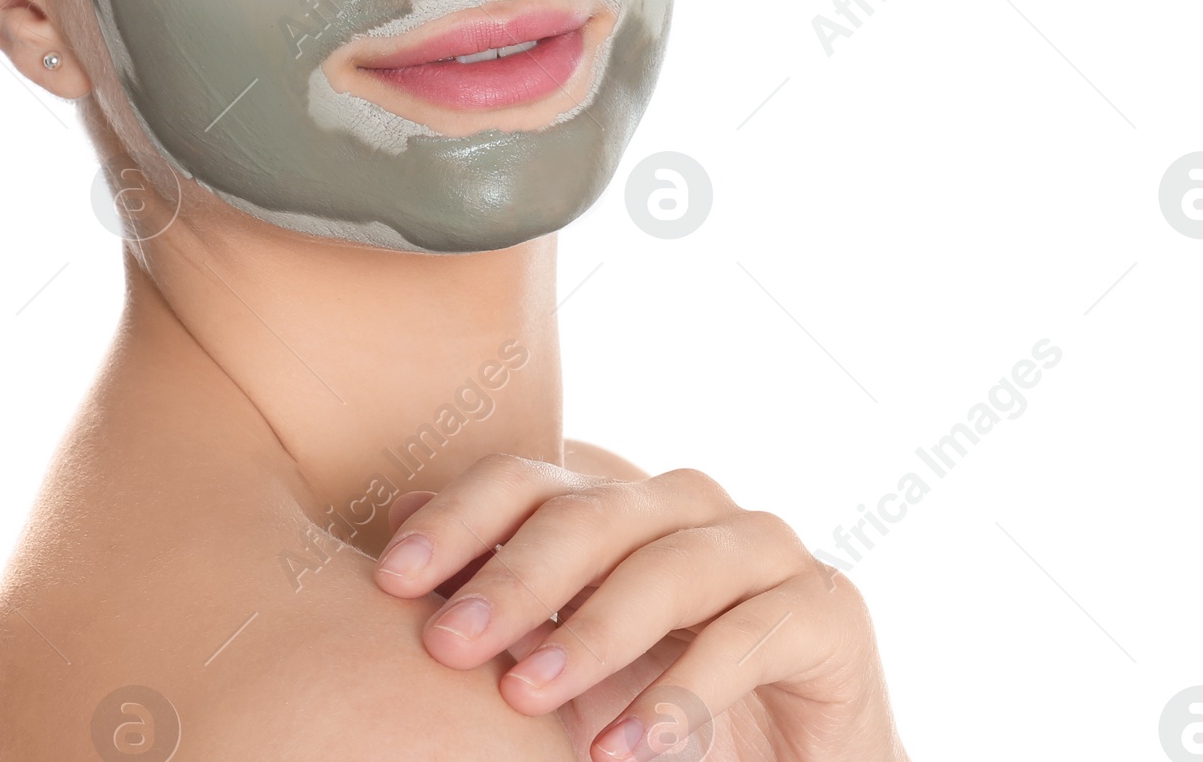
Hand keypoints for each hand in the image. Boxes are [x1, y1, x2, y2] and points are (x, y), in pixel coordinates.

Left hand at [372, 457, 906, 760]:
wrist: (801, 759)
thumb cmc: (664, 699)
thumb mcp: (571, 652)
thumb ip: (507, 591)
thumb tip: (393, 527)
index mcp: (619, 501)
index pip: (527, 481)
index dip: (457, 519)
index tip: (389, 579)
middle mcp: (686, 505)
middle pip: (591, 514)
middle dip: (514, 578)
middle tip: (448, 645)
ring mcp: (761, 547)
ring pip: (667, 567)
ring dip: (592, 633)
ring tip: (526, 698)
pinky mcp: (826, 609)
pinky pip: (746, 638)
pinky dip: (679, 696)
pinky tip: (622, 752)